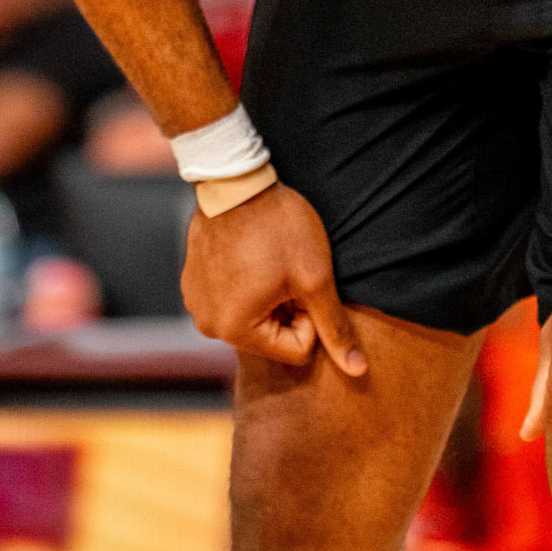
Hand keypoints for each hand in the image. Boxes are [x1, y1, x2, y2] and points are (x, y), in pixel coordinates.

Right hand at [182, 181, 366, 376]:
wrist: (236, 179)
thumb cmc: (278, 227)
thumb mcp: (315, 278)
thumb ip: (334, 327)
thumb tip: (359, 371)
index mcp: (234, 331)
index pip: (296, 349)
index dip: (310, 313)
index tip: (303, 280)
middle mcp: (207, 325)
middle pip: (271, 337)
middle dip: (287, 306)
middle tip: (285, 268)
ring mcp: (195, 302)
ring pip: (253, 317)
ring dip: (268, 295)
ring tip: (267, 258)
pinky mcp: (191, 281)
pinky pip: (231, 299)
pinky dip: (246, 283)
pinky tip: (250, 253)